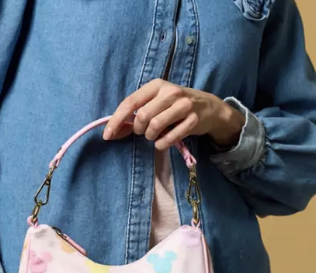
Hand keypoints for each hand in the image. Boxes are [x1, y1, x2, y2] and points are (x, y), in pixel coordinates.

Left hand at [103, 79, 244, 150]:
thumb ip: (135, 114)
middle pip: (142, 117)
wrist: (208, 107)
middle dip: (138, 129)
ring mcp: (183, 106)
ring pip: (155, 127)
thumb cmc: (175, 105)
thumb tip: (112, 131)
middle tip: (144, 131)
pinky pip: (170, 138)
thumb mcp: (156, 102)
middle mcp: (170, 92)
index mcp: (156, 85)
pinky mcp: (193, 121)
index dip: (116, 120)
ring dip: (150, 137)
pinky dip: (162, 144)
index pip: (130, 102)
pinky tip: (163, 142)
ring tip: (154, 136)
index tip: (107, 135)